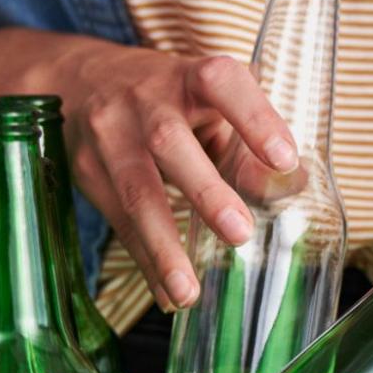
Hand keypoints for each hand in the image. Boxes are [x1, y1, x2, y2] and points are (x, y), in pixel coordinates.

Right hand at [36, 39, 297, 308]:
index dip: (255, 118)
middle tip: (239, 233)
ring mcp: (109, 132)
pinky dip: (144, 260)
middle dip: (204, 190)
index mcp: (192, 78)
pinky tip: (167, 294)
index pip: (223, 83)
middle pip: (170, 141)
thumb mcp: (214, 108)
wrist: (82, 80)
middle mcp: (146, 98)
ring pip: (134, 188)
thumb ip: (248, 148)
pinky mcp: (87, 167)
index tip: (285, 158)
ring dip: (162, 244)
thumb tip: (290, 187)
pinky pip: (117, 219)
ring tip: (188, 290)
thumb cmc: (173, 100)